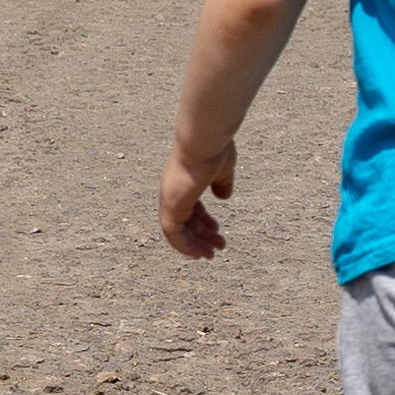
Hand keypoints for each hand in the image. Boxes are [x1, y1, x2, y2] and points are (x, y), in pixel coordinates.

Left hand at [157, 129, 235, 258]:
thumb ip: (222, 183)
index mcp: (185, 182)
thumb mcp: (222, 170)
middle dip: (201, 236)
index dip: (203, 221)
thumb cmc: (214, 150)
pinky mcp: (170, 206)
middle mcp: (174, 191)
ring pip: (178, 231)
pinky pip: (173, 234)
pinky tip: (197, 253)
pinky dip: (183, 246)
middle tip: (218, 247)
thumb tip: (224, 197)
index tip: (217, 229)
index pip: (190, 207)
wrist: (204, 141)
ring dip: (194, 244)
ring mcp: (170, 199)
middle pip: (186, 220)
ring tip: (211, 254)